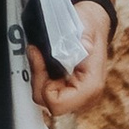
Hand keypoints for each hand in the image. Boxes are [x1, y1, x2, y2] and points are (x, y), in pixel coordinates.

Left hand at [29, 4, 111, 118]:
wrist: (92, 24)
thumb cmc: (89, 25)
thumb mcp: (86, 25)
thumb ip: (84, 38)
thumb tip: (84, 47)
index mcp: (91, 87)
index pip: (57, 104)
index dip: (43, 84)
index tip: (41, 58)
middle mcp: (85, 97)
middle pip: (47, 102)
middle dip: (39, 77)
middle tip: (37, 53)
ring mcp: (76, 97)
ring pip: (45, 98)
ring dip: (39, 75)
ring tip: (40, 54)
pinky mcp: (68, 92)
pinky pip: (47, 92)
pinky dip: (42, 76)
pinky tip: (44, 60)